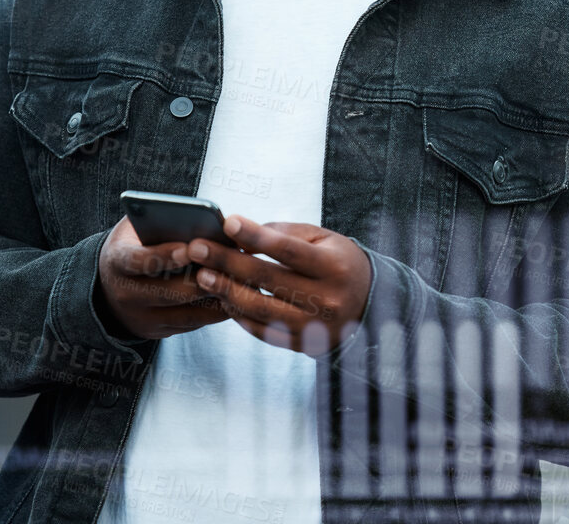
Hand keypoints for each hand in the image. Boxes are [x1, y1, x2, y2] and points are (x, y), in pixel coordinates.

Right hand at [95, 216, 228, 340]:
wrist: (109, 286)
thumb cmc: (134, 246)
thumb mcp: (136, 229)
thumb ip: (158, 222)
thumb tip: (199, 220)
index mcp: (116, 261)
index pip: (138, 260)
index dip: (163, 256)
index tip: (189, 248)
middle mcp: (126, 294)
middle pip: (167, 292)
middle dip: (200, 279)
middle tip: (230, 266)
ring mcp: (143, 318)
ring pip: (185, 313)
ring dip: (215, 297)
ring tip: (241, 281)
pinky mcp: (159, 332)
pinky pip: (193, 325)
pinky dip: (216, 312)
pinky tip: (236, 297)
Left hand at [186, 217, 371, 353]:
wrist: (371, 303)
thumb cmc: (339, 262)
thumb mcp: (323, 239)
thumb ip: (284, 234)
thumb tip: (241, 235)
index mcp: (334, 266)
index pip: (288, 250)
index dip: (256, 237)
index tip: (228, 222)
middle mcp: (327, 299)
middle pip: (267, 280)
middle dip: (227, 263)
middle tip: (197, 250)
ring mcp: (315, 327)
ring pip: (260, 310)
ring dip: (226, 292)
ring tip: (204, 276)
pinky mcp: (304, 345)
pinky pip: (263, 332)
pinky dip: (240, 316)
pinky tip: (224, 299)